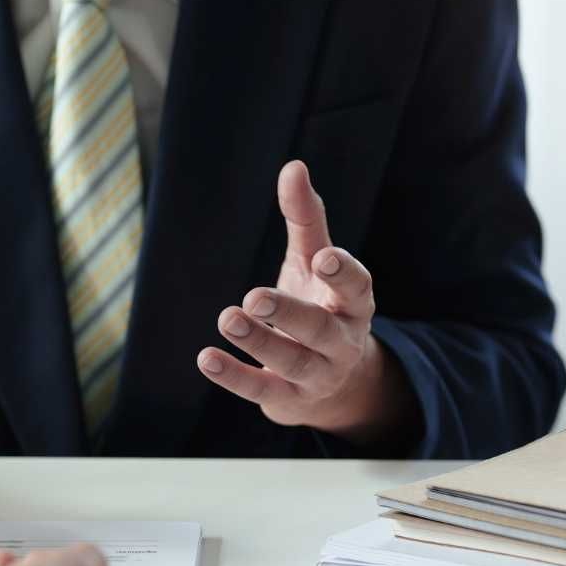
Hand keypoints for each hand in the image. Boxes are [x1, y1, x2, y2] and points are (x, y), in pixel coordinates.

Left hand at [195, 160, 410, 443]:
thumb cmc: (320, 305)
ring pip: (291, 361)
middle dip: (290, 314)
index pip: (358, 288)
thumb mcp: (314, 262)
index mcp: (353, 304)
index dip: (344, 274)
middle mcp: (341, 342)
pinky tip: (206, 358)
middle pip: (320, 329)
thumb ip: (306, 219)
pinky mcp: (287, 398)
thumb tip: (293, 167)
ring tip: (227, 318)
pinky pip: (261, 389)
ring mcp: (316, 374)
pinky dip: (234, 375)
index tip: (324, 258)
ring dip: (259, 342)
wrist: (331, 382)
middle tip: (255, 296)